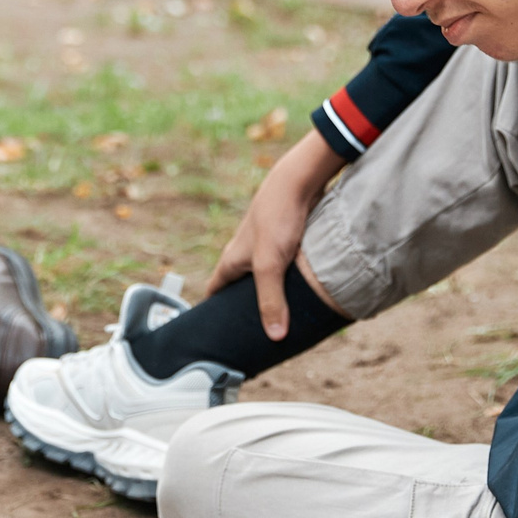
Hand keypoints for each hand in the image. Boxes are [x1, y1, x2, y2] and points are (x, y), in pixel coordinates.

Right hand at [204, 127, 347, 338]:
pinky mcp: (286, 242)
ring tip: (284, 318)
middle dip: (245, 310)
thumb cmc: (278, 217)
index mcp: (231, 261)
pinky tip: (305, 293)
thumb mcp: (271, 264)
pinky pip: (284, 269)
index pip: (214, 292)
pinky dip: (289, 283)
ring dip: (272, 295)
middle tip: (256, 333)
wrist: (299, 181)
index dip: (213, 313)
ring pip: (264, 279)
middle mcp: (245, 255)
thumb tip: (275, 336)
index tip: (217, 335)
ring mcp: (266, 248)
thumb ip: (271, 300)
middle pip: (239, 289)